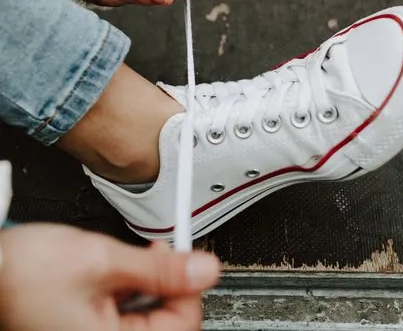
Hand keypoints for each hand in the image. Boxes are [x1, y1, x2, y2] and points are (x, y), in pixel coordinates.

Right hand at [0, 224, 219, 330]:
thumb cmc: (24, 273)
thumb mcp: (103, 260)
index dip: (191, 287)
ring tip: (129, 263)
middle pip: (167, 323)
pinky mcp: (88, 330)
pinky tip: (118, 276)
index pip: (183, 325)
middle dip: (168, 285)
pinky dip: (130, 294)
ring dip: (148, 287)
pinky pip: (126, 318)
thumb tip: (202, 270)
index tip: (190, 259)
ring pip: (147, 318)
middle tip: (159, 254)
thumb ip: (160, 269)